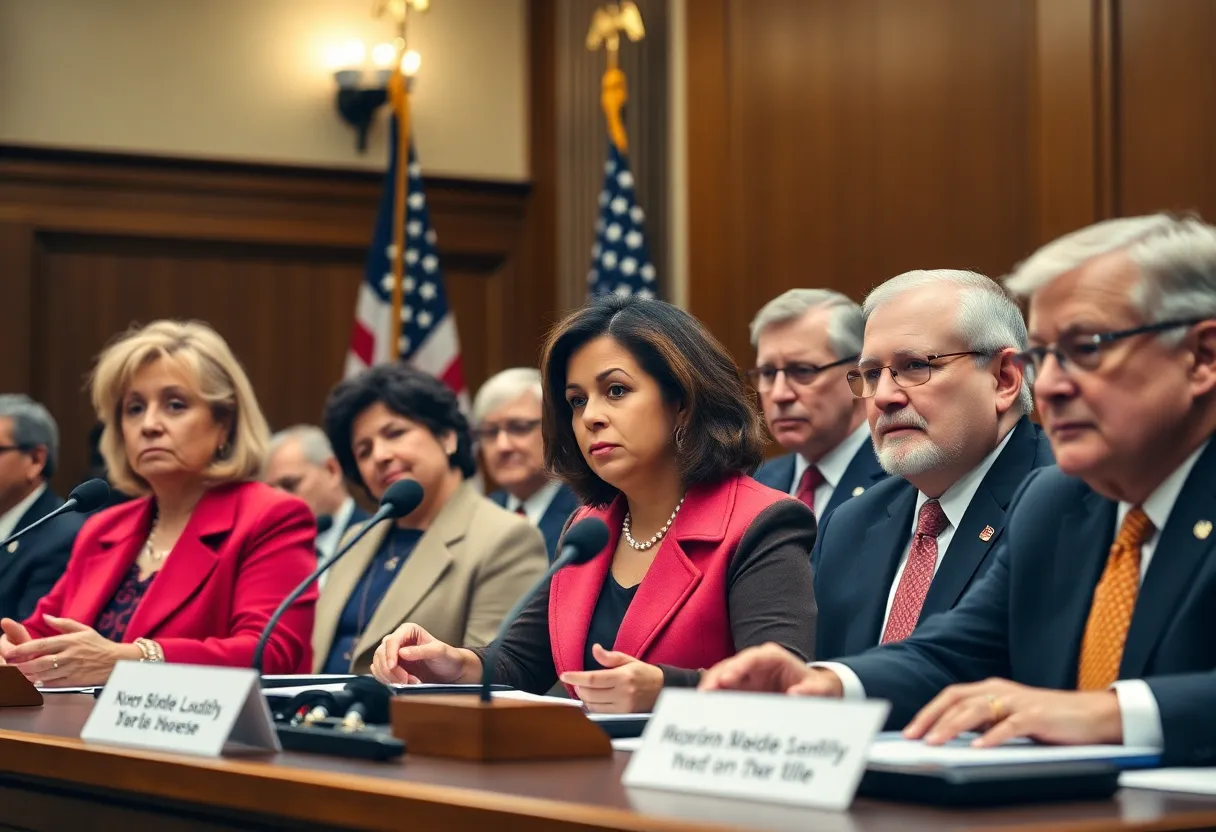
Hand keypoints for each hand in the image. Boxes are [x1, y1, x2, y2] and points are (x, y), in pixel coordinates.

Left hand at [5, 615, 136, 686]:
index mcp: (70, 641)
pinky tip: (32, 681)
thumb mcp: (84, 629)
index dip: (24, 649)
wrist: (118, 661)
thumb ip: (63, 623)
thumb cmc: (100, 644)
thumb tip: (46, 616)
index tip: (11, 651)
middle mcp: (70, 655)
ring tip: (17, 675)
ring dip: (28, 675)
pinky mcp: (74, 681)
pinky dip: (40, 683)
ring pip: (44, 674)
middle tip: (10, 666)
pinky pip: (53, 683)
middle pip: (40, 662)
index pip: (42, 645)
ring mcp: (71, 669)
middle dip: (22, 665)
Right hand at [370, 623, 468, 685]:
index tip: (393, 666)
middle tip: (404, 680)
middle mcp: (399, 640)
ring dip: (389, 676)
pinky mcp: (392, 667)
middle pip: (381, 653)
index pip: (391, 640)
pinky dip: (386, 680)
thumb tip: (402, 653)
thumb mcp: (439, 652)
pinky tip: (401, 684)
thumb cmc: (447, 658)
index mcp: (408, 630)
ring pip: (378, 664)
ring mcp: (393, 654)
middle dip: (390, 669)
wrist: (451, 671)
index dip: (390, 654)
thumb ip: (422, 651)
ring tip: (408, 682)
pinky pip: (379, 673)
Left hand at [559, 644, 665, 712]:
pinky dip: (593, 707)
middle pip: (590, 694)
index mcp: (622, 677)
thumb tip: (595, 649)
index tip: (564, 675)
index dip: (576, 677)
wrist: (663, 689)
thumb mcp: (628, 660)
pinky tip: (593, 700)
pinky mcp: (624, 715)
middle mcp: (623, 693)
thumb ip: (609, 657)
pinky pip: (601, 713)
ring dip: (585, 698)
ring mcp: (623, 707)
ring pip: (594, 706)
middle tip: (579, 682)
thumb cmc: (644, 673)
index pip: (593, 678)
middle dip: (579, 688)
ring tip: (586, 690)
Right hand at [698, 643, 838, 694]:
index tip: (725, 679)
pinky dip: (714, 699)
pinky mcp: (740, 689)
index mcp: (773, 657)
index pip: (752, 658)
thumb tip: (795, 694)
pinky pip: (722, 691)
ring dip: (710, 689)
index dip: (737, 667)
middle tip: (704, 694)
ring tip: (700, 704)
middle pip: (730, 666)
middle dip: (716, 678)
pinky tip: (705, 710)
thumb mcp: (821, 689)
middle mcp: (754, 663)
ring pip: (721, 677)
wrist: (814, 693)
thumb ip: (812, 691)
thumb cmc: (816, 688)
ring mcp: (744, 676)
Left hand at [904, 678, 1124, 746]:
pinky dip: (991, 736)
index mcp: (991, 689)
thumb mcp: (1010, 718)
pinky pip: (1009, 725)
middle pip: (957, 700)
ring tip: (936, 742)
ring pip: (977, 709)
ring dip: (952, 726)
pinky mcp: (1037, 716)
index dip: (929, 711)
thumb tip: (955, 736)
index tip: (911, 730)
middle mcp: (1000, 690)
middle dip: (932, 718)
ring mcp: (1018, 702)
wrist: (1092, 715)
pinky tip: (978, 747)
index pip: (951, 696)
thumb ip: (986, 722)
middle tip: (914, 737)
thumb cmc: (1049, 720)